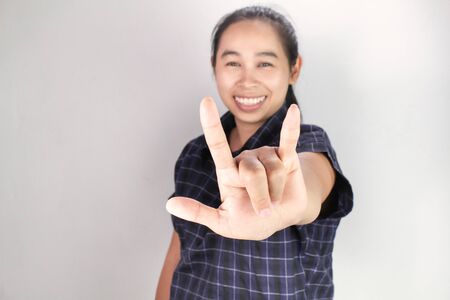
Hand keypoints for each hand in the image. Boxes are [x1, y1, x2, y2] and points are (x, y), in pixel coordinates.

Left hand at [166, 97, 308, 239]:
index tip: (205, 102)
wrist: (277, 220)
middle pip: (253, 173)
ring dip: (276, 192)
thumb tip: (170, 204)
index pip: (218, 146)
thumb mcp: (222, 222)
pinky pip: (289, 140)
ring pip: (274, 170)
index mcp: (228, 171)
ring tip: (275, 197)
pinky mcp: (287, 156)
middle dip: (261, 197)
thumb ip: (198, 212)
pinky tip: (294, 111)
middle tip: (264, 211)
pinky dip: (291, 127)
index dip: (212, 125)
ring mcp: (266, 155)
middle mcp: (245, 159)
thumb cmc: (248, 221)